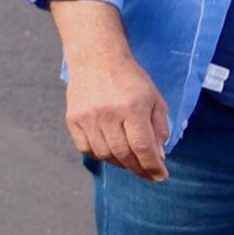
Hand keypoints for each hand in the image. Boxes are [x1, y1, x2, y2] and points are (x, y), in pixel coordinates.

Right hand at [64, 48, 172, 180]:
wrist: (97, 58)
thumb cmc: (130, 79)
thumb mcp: (154, 99)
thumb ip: (159, 128)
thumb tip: (158, 156)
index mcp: (132, 108)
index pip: (143, 147)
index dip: (152, 166)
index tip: (160, 176)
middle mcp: (108, 114)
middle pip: (123, 154)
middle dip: (139, 169)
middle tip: (148, 174)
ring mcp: (87, 117)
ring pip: (104, 154)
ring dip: (120, 163)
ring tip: (130, 162)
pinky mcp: (73, 119)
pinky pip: (86, 148)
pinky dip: (100, 155)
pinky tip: (110, 152)